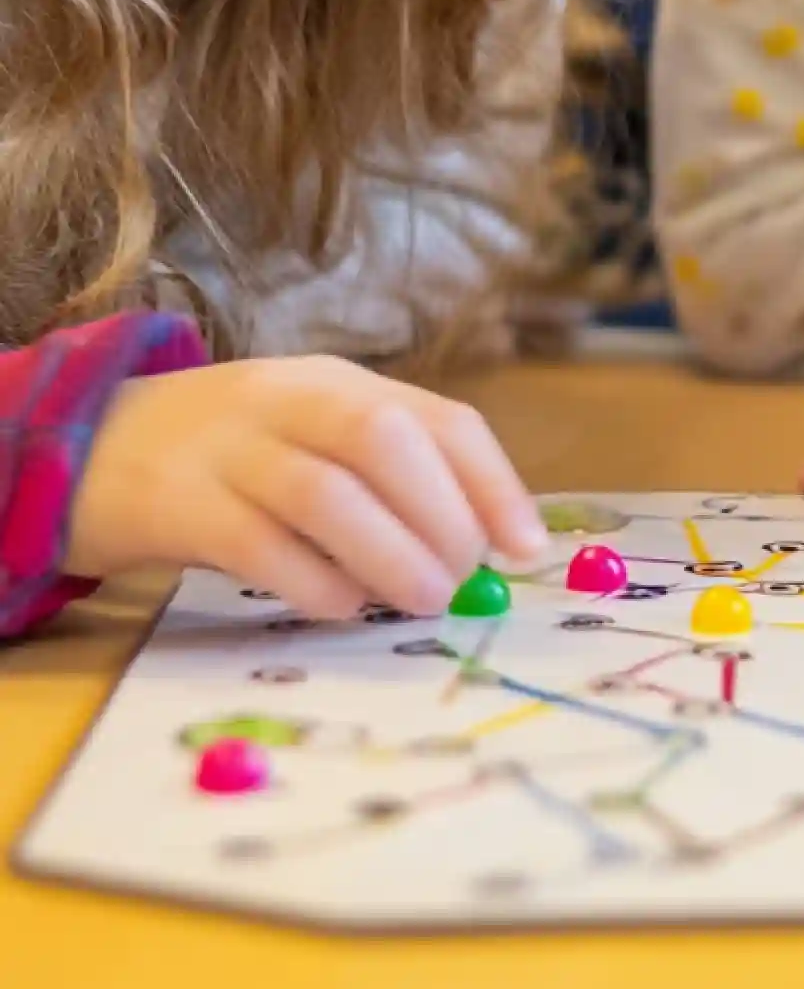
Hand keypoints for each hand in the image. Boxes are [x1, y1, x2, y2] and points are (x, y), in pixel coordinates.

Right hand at [65, 356, 546, 619]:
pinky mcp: (178, 504)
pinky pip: (258, 543)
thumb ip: (390, 481)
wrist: (91, 446)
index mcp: (340, 382)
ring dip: (391, 554)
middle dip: (444, 515)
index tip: (527, 547)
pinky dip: (315, 582)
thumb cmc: (235, 457)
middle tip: (463, 579)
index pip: (441, 419)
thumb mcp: (315, 439)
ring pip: (327, 492)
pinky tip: (342, 607)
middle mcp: (289, 399)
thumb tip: (480, 553)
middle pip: (386, 441)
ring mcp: (229, 448)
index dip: (495, 484)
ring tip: (422, 600)